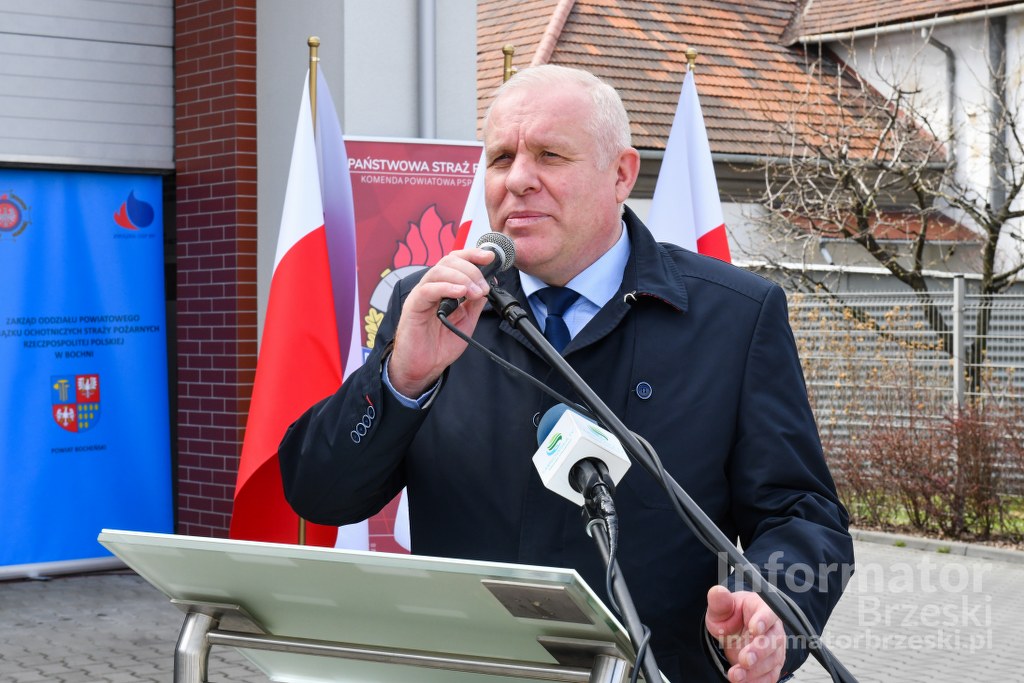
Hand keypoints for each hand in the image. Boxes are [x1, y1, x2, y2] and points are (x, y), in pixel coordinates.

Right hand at [387, 248, 496, 395]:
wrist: (424, 368)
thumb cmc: (440, 345)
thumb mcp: (466, 320)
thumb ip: (475, 302)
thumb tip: (488, 285)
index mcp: (443, 287)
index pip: (456, 261)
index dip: (473, 255)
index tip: (490, 257)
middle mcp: (431, 287)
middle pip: (449, 261)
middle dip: (471, 269)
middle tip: (484, 287)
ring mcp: (421, 295)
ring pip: (439, 271)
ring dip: (462, 278)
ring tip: (476, 292)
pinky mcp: (413, 307)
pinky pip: (428, 290)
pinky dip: (446, 287)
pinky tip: (460, 293)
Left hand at [705, 586, 785, 682]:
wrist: (734, 632)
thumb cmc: (731, 615)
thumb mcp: (721, 608)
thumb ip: (720, 601)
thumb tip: (717, 591)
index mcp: (762, 608)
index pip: (768, 613)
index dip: (763, 621)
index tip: (753, 629)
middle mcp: (773, 629)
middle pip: (773, 640)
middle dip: (759, 651)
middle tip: (744, 660)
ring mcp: (775, 648)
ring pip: (772, 661)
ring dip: (755, 671)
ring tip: (735, 675)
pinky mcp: (772, 665)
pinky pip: (770, 676)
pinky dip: (758, 681)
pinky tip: (744, 682)